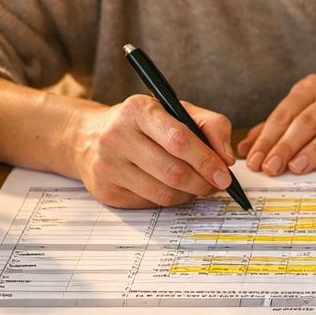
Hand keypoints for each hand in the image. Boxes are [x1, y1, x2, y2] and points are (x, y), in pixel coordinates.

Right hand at [70, 94, 236, 207]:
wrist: (89, 136)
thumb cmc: (143, 123)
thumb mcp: (177, 110)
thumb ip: (211, 126)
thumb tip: (227, 159)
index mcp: (138, 110)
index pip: (179, 140)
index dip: (207, 160)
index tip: (225, 174)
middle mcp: (117, 136)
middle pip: (173, 172)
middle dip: (203, 183)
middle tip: (216, 185)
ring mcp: (107, 166)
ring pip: (163, 194)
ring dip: (189, 195)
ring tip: (197, 186)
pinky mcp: (105, 190)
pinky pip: (149, 204)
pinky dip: (170, 200)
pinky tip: (172, 189)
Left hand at [237, 74, 315, 174]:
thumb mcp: (306, 112)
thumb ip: (276, 129)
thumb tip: (246, 150)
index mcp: (313, 86)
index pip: (285, 113)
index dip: (268, 137)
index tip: (255, 160)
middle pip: (307, 120)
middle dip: (286, 146)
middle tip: (271, 168)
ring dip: (315, 148)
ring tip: (297, 167)